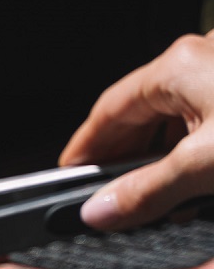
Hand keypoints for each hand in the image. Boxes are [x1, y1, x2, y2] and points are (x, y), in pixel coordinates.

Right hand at [63, 32, 213, 229]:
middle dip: (124, 157)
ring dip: (162, 157)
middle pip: (142, 112)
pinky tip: (197, 180)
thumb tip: (99, 210)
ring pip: (178, 117)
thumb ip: (147, 191)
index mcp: (179, 66)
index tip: (69, 173)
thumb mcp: (204, 165)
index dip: (85, 146)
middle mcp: (202, 58)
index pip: (109, 110)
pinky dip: (195, 150)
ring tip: (157, 198)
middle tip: (107, 194)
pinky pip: (207, 118)